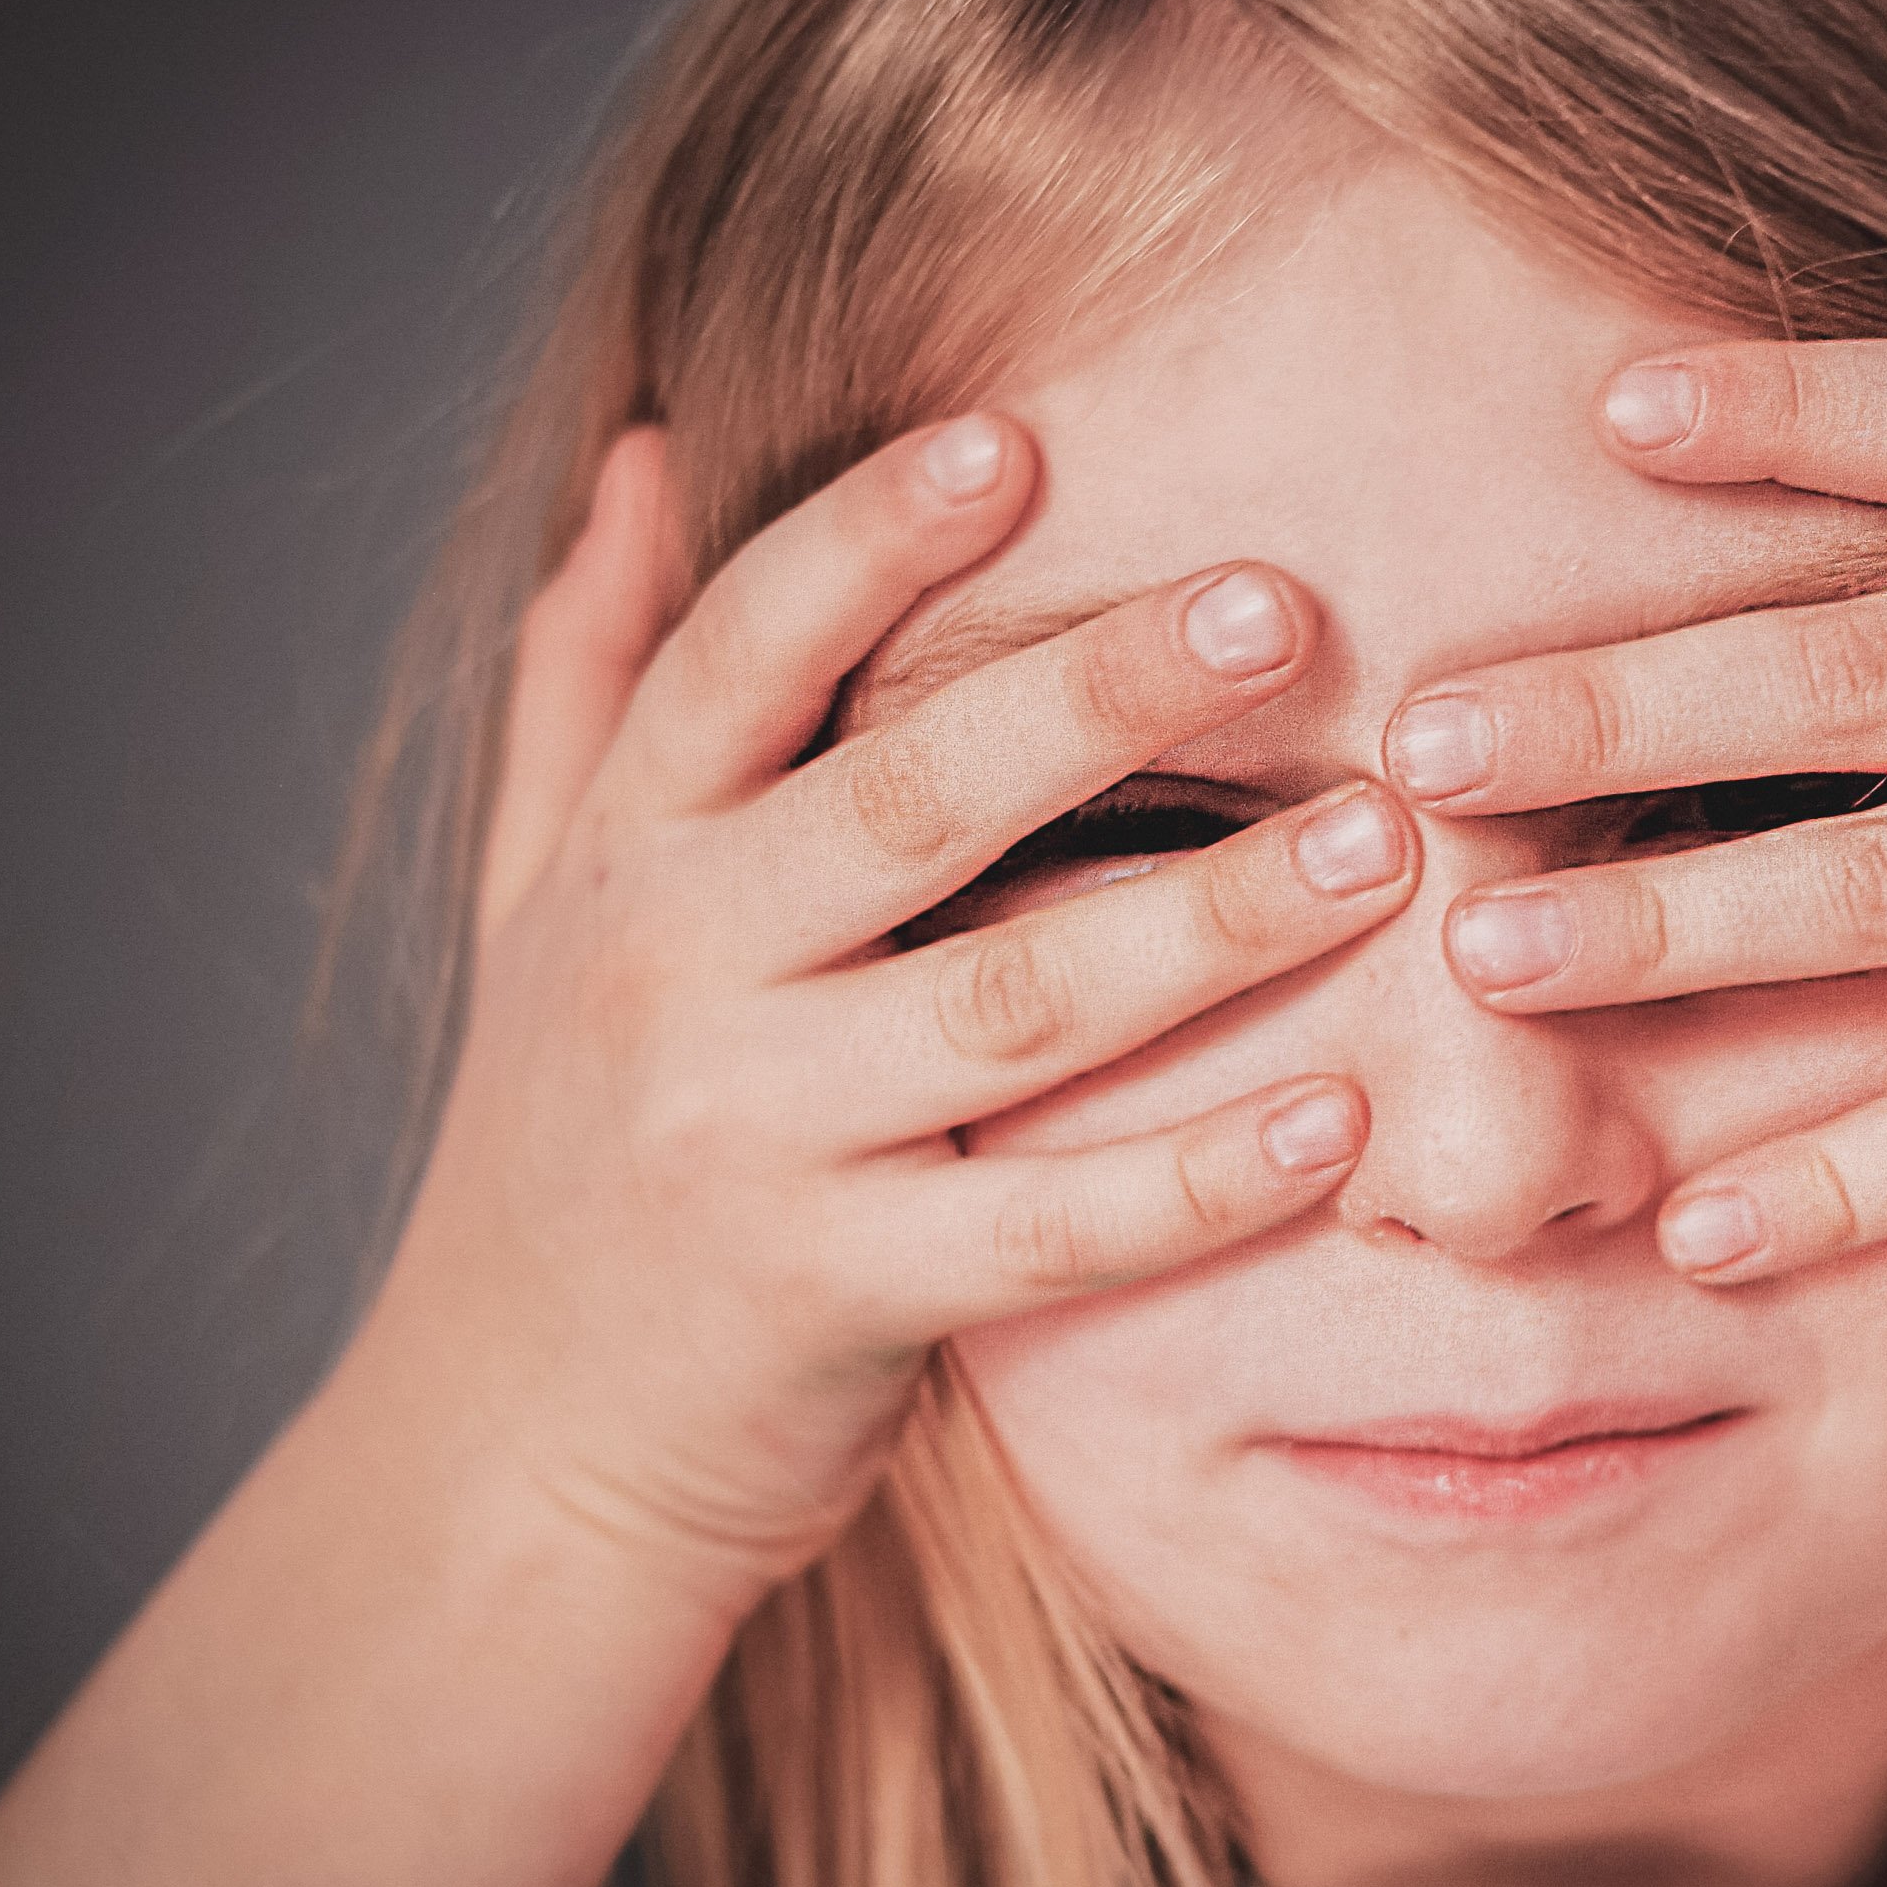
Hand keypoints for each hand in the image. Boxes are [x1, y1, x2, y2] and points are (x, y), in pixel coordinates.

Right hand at [365, 415, 1420, 1602]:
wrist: (505, 1445)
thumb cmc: (564, 1136)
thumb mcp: (545, 892)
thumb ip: (595, 673)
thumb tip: (641, 449)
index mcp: (625, 852)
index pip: (739, 654)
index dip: (866, 539)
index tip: (1017, 441)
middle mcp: (668, 973)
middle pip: (903, 800)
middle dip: (1099, 694)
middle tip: (1285, 605)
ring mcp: (746, 1141)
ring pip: (1006, 1007)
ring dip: (1206, 919)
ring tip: (1381, 842)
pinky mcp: (831, 1298)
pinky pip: (1045, 1232)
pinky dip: (1195, 1177)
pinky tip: (1339, 1115)